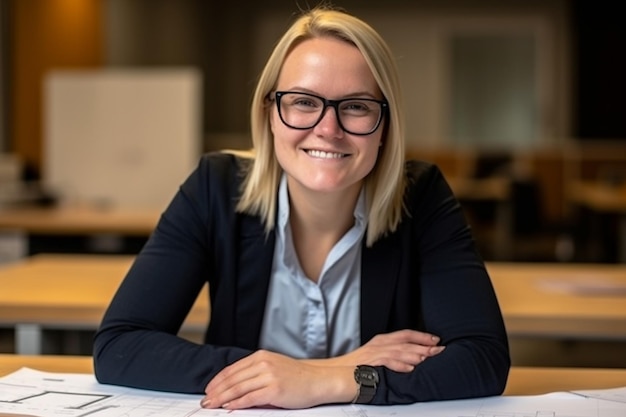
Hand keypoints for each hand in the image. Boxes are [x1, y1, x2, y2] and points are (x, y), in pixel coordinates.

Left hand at [201, 350, 354, 409]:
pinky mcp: (274, 389)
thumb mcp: (273, 367)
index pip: (232, 369)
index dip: (217, 380)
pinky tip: (228, 407)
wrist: (318, 380)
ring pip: (238, 388)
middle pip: (232, 379)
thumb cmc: (297, 377)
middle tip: (205, 400)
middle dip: (216, 391)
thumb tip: (233, 387)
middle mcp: (263, 363)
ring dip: (222, 398)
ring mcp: (269, 375)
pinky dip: (236, 403)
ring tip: (212, 405)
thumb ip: (255, 373)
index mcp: (261, 356)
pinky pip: (250, 398)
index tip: (209, 389)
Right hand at [308, 329, 444, 371]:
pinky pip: (389, 362)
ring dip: (417, 354)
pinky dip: (400, 364)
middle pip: (406, 342)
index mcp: (381, 340)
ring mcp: (375, 353)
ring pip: (401, 350)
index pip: (405, 334)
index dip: (421, 336)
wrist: (337, 372)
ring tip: (430, 357)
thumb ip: (389, 354)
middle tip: (440, 349)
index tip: (435, 340)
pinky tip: (410, 368)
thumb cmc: (354, 367)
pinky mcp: (372, 362)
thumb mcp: (373, 355)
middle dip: (425, 345)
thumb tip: (410, 358)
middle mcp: (380, 344)